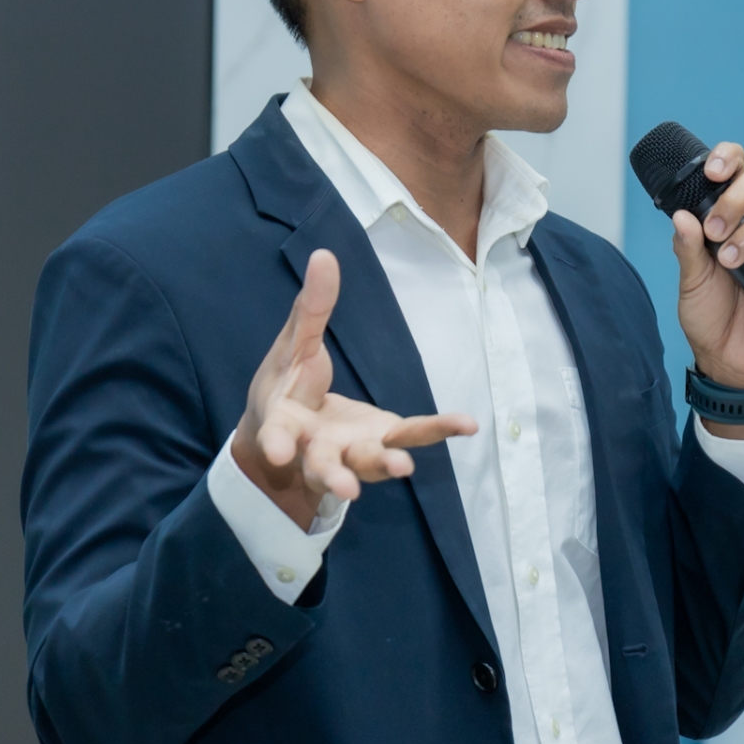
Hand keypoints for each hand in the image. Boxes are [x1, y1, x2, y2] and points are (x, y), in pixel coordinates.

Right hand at [231, 249, 475, 529]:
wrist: (292, 431)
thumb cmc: (287, 386)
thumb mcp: (292, 344)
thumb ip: (311, 307)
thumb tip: (325, 254)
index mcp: (283, 425)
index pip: (277, 435)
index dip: (277, 443)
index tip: (278, 453)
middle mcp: (315, 448)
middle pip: (323, 465)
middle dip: (333, 475)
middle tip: (347, 489)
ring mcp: (351, 453)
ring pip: (366, 464)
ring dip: (384, 465)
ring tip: (403, 468)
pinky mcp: (382, 444)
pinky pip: (410, 437)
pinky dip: (436, 432)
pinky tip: (466, 426)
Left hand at [671, 142, 743, 438]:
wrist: (727, 357)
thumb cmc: (708, 314)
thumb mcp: (689, 280)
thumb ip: (687, 247)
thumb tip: (681, 216)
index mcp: (726, 217)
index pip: (735, 171)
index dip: (728, 159)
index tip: (713, 172)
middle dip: (736, 200)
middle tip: (715, 231)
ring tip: (731, 258)